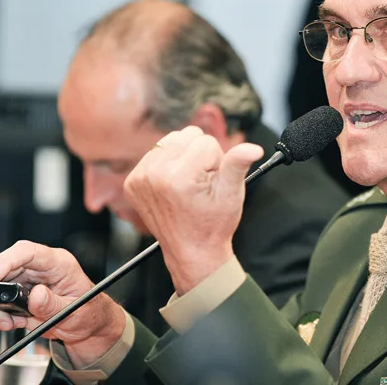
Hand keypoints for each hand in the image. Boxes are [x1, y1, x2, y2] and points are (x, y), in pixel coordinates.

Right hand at [0, 240, 125, 367]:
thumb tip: (36, 295)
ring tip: (5, 323)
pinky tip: (11, 322)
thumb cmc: (88, 313)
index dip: (4, 261)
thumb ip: (54, 304)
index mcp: (58, 263)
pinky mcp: (17, 292)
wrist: (87, 326)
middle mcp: (39, 267)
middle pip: (1, 264)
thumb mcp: (76, 311)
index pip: (27, 251)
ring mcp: (27, 278)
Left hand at [124, 126, 263, 293]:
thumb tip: (253, 148)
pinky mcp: (133, 181)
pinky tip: (174, 185)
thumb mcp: (231, 194)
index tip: (212, 183)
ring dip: (183, 156)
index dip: (217, 161)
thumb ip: (238, 165)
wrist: (192, 251)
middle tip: (201, 183)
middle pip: (188, 135)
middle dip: (199, 156)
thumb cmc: (213, 225)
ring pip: (171, 140)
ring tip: (188, 183)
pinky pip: (156, 153)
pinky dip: (168, 164)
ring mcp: (140, 178)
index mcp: (180, 177)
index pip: (207, 142)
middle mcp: (155, 175)